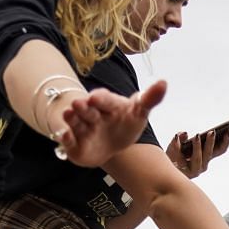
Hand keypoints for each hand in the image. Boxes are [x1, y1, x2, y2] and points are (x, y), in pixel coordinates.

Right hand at [52, 79, 168, 167]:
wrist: (111, 144)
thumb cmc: (124, 123)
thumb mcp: (138, 112)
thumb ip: (149, 99)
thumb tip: (163, 83)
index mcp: (107, 103)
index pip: (104, 99)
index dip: (101, 99)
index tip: (96, 98)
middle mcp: (91, 114)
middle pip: (86, 109)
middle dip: (82, 107)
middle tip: (78, 104)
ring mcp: (82, 129)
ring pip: (76, 122)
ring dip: (71, 119)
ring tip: (69, 114)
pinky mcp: (74, 145)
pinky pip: (68, 141)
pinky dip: (65, 138)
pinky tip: (64, 136)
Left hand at [169, 128, 228, 177]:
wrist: (161, 171)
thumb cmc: (173, 157)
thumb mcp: (179, 144)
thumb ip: (181, 137)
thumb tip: (184, 134)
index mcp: (206, 158)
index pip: (220, 151)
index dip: (225, 142)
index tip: (228, 132)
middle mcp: (202, 165)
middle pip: (209, 154)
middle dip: (211, 143)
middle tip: (211, 132)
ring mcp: (193, 171)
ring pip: (198, 158)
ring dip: (198, 147)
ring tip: (196, 136)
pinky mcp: (182, 172)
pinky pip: (180, 158)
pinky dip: (177, 146)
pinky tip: (176, 137)